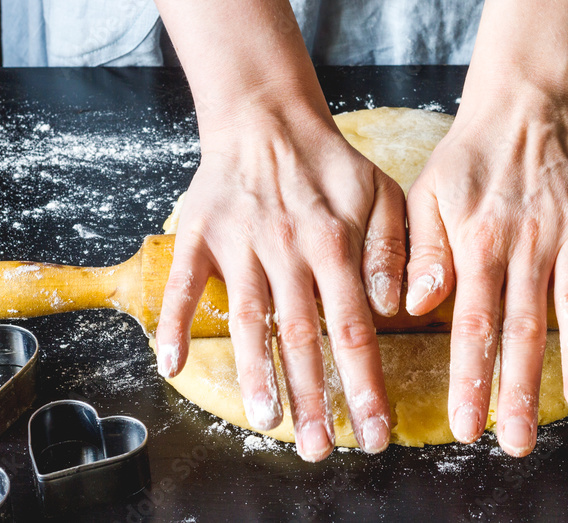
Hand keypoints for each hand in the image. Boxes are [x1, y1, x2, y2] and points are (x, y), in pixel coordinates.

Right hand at [155, 100, 405, 460]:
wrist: (267, 119)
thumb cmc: (331, 164)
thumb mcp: (382, 193)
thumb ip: (393, 249)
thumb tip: (396, 308)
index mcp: (335, 243)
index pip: (354, 327)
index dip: (364, 384)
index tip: (374, 431)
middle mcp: (288, 248)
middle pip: (301, 335)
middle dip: (314, 398)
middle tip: (320, 450)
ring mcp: (240, 243)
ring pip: (248, 318)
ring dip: (255, 373)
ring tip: (267, 422)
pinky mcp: (200, 235)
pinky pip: (184, 283)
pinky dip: (176, 322)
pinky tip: (172, 365)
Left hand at [405, 86, 567, 457]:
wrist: (524, 102)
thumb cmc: (471, 155)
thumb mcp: (428, 194)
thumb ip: (424, 252)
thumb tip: (416, 307)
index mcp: (479, 242)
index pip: (473, 322)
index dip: (471, 376)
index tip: (467, 424)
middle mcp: (528, 243)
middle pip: (525, 327)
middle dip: (520, 388)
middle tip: (517, 440)